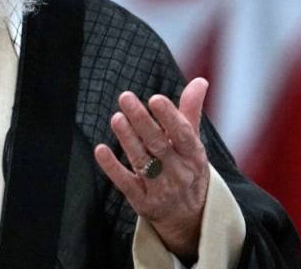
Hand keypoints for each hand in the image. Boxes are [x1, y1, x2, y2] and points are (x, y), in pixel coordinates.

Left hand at [93, 78, 209, 261]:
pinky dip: (112, 167)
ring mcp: (160, 189)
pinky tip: (101, 150)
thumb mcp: (193, 144)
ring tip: (116, 117)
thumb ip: (190, 112)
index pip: (183, 134)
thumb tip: (200, 80)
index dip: (170, 117)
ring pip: (142, 161)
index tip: (155, 98)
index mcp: (194, 155)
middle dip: (142, 121)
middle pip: (159, 144)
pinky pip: (126, 183)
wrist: (190, 219)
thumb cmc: (188, 170)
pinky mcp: (142, 202)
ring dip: (128, 139)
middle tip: (126, 97)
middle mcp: (179, 172)